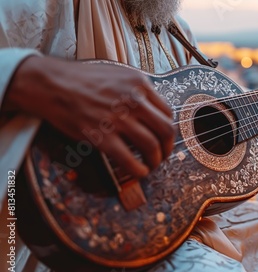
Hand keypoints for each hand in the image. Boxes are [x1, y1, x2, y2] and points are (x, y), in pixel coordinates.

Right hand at [5, 56, 174, 177]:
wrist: (50, 83)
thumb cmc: (81, 78)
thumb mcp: (117, 74)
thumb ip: (137, 91)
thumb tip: (152, 111)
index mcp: (139, 84)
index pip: (167, 112)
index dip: (168, 129)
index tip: (164, 137)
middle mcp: (133, 100)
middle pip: (166, 130)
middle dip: (168, 147)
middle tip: (164, 154)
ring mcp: (118, 119)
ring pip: (151, 146)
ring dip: (156, 160)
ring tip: (151, 165)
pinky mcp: (102, 136)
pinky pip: (129, 160)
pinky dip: (139, 170)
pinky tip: (138, 172)